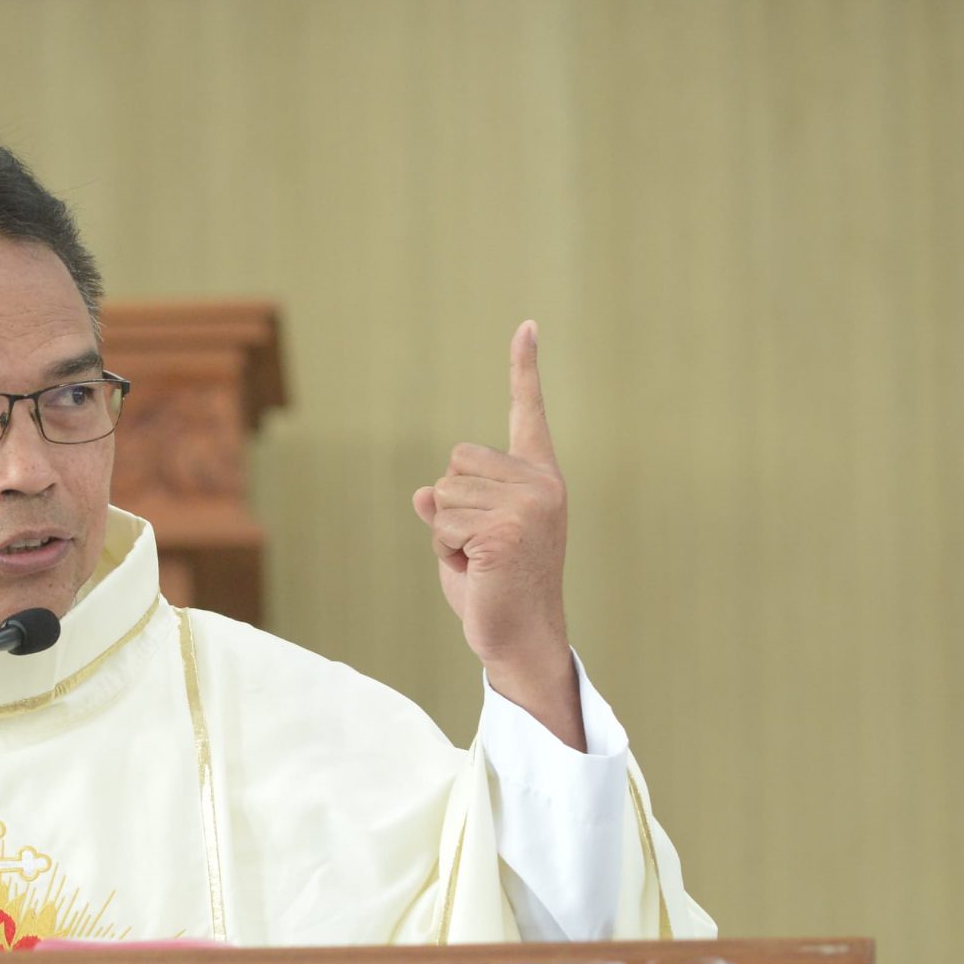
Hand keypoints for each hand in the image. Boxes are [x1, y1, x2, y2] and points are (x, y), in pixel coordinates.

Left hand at [411, 320, 584, 747]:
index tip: (526, 325)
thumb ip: (450, 508)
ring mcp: (529, 505)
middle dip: (450, 509)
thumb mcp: (465, 539)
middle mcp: (540, 483)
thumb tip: (423, 494)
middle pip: (454, 464)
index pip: (527, 413)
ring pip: (444, 494)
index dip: (524, 369)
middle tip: (480, 548)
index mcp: (537, 478)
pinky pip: (443, 522)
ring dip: (447, 534)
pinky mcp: (508, 528)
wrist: (518, 638)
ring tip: (480, 562)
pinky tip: (479, 570)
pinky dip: (447, 551)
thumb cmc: (493, 591)